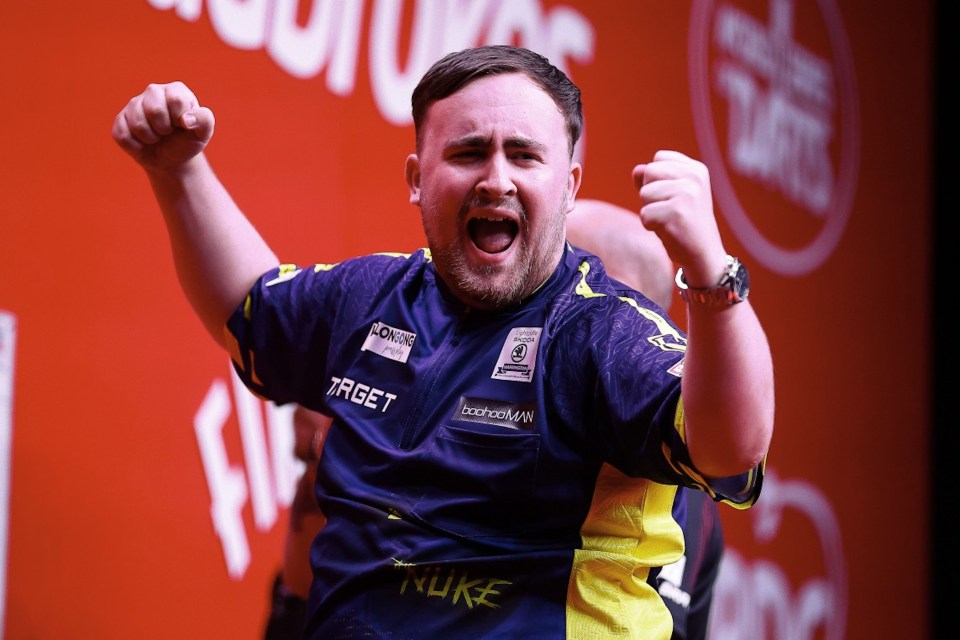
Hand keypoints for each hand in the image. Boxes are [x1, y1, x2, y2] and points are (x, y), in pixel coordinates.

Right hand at [111, 81, 213, 171]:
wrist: (171, 159)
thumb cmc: (187, 141)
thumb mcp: (203, 133)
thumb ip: (204, 121)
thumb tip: (186, 119)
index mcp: (176, 90)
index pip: (176, 100)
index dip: (180, 119)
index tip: (183, 125)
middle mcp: (153, 91)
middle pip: (154, 110)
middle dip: (164, 129)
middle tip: (168, 132)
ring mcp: (134, 104)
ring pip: (137, 124)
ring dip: (150, 139)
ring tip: (157, 137)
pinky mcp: (121, 119)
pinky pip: (123, 135)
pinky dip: (136, 146)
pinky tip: (143, 143)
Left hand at [632, 150, 727, 287]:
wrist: (703, 254)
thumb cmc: (683, 223)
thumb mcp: (670, 195)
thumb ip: (652, 179)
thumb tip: (636, 169)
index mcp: (696, 169)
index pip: (658, 158)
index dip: (656, 179)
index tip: (673, 196)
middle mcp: (694, 177)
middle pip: (649, 172)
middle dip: (650, 194)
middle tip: (669, 210)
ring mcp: (687, 194)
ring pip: (644, 194)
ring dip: (650, 211)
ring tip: (669, 220)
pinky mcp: (676, 213)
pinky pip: (644, 214)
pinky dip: (650, 226)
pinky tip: (669, 230)